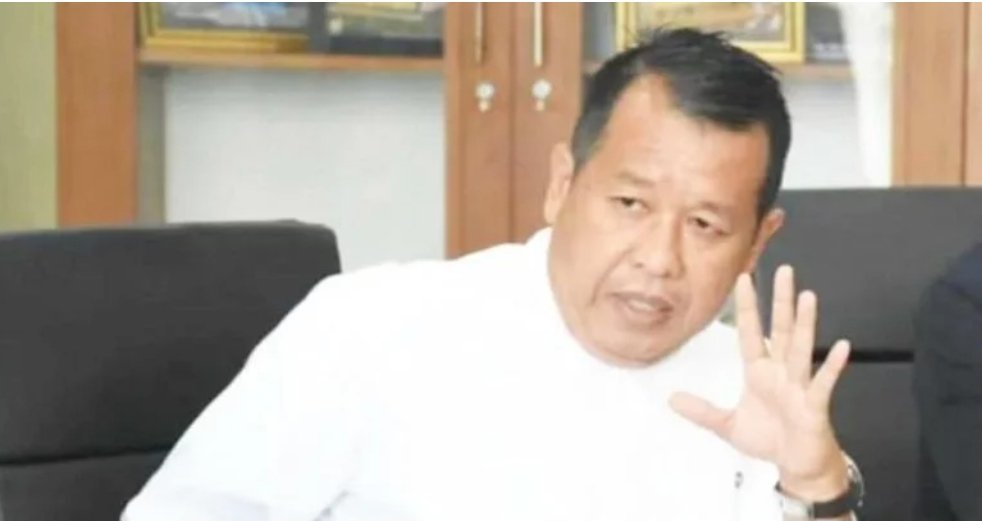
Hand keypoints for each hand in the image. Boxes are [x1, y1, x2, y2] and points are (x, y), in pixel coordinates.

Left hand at [669, 266, 850, 500]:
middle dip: (780, 301)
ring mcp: (799, 385)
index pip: (750, 332)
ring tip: (808, 297)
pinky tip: (841, 347)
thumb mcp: (728, 425)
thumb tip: (672, 399)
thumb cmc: (770, 439)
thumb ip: (702, 411)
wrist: (797, 465)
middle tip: (783, 271)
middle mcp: (781, 372)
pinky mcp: (815, 405)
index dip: (747, 307)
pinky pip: (824, 383)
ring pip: (801, 348)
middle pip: (780, 329)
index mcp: (760, 372)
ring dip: (805, 323)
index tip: (743, 279)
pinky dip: (833, 366)